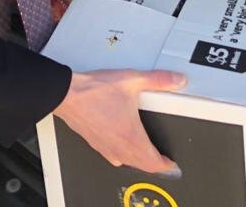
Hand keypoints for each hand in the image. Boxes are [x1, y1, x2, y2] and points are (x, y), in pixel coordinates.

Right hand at [52, 69, 185, 175]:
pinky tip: (122, 143)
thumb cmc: (94, 91)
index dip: (166, 166)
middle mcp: (118, 147)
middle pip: (142, 165)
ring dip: (138, 161)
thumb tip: (177, 80)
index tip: (171, 163)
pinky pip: (113, 156)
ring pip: (127, 162)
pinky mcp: (95, 143)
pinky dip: (123, 155)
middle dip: (154, 164)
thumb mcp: (132, 80)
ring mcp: (105, 147)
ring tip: (145, 153)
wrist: (68, 94)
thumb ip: (158, 80)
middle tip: (162, 160)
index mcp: (131, 137)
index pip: (154, 163)